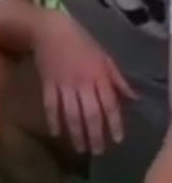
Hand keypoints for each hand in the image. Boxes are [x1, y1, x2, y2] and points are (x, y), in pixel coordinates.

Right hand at [34, 12, 136, 153]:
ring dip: (76, 133)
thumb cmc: (81, 42)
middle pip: (91, 113)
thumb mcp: (104, 57)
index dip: (115, 123)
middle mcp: (83, 82)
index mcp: (99, 75)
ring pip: (71, 113)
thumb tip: (134, 98)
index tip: (118, 140)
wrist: (51, 30)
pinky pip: (51, 105)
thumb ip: (118, 79)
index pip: (110, 104)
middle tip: (97, 152)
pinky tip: (57, 133)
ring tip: (80, 149)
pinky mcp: (48, 84)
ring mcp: (64, 84)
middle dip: (95, 134)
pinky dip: (53, 120)